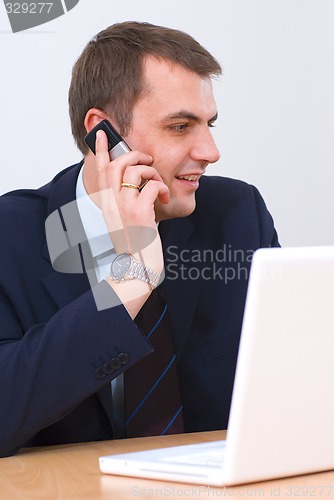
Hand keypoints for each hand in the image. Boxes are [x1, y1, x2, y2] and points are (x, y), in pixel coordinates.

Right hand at [94, 129, 168, 275]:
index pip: (99, 170)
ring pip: (136, 171)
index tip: (102, 133)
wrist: (137, 265)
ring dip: (152, 173)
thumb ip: (124, 201)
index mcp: (107, 203)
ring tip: (159, 185)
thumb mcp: (123, 220)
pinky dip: (162, 187)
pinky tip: (164, 197)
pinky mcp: (140, 212)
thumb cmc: (135, 243)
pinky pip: (152, 186)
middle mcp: (112, 203)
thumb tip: (137, 183)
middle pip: (116, 164)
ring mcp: (124, 207)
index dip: (100, 149)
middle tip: (146, 159)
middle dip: (133, 155)